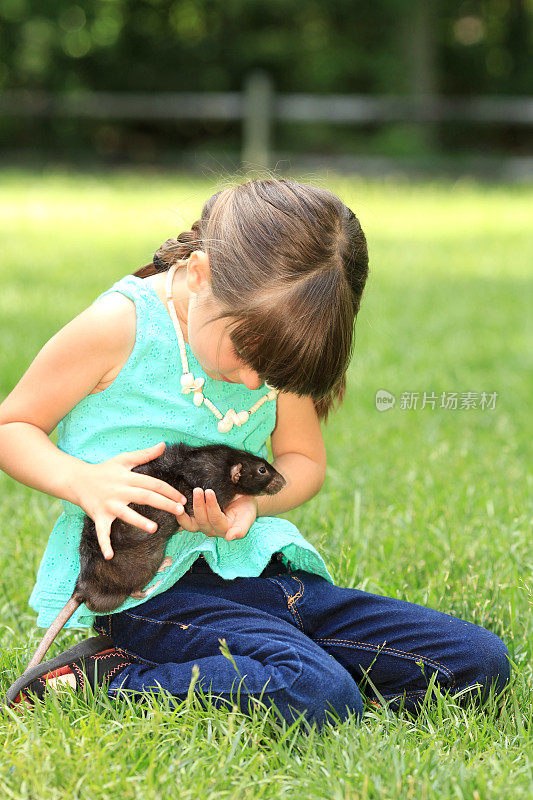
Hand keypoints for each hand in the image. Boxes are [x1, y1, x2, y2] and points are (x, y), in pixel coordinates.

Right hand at [74, 441, 187, 560]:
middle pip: (145, 496)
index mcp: (128, 477)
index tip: (183, 499)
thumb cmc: (104, 470)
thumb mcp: (124, 459)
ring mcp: (108, 504)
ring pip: (125, 513)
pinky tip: (110, 555)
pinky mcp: (98, 516)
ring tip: (154, 529)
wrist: (77, 480)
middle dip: (164, 503)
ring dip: (139, 521)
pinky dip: (104, 544)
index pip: (153, 483)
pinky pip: (101, 532)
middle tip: (180, 511)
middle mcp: (119, 490)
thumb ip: (144, 454)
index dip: (169, 491)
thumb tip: (163, 445)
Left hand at [176, 488, 257, 540]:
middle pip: (202, 520)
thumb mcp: (248, 517)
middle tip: (198, 489)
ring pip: (191, 523)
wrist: (244, 501)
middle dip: (199, 505)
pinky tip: (178, 504)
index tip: (210, 491)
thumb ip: (240, 529)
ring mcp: (203, 526)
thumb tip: (230, 537)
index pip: (216, 519)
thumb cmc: (246, 508)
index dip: (211, 506)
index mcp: (225, 530)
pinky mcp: (196, 521)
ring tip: (188, 495)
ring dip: (188, 510)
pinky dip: (181, 516)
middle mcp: (212, 530)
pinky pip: (186, 522)